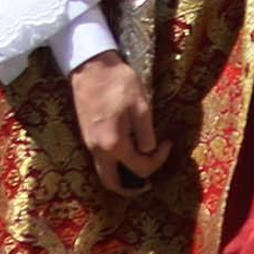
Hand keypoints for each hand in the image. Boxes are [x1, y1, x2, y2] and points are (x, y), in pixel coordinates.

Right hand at [70, 51, 172, 192]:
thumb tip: (148, 150)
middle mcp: (98, 149)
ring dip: (121, 176)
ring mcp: (89, 143)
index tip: (168, 143)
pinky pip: (100, 160)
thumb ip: (146, 134)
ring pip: (104, 172)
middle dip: (130, 188)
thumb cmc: (118, 83)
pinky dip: (113, 165)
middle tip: (147, 184)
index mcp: (114, 144)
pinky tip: (126, 154)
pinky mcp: (86, 135)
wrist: (91, 65)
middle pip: (112, 182)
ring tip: (138, 170)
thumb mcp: (142, 106)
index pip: (140, 167)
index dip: (159, 160)